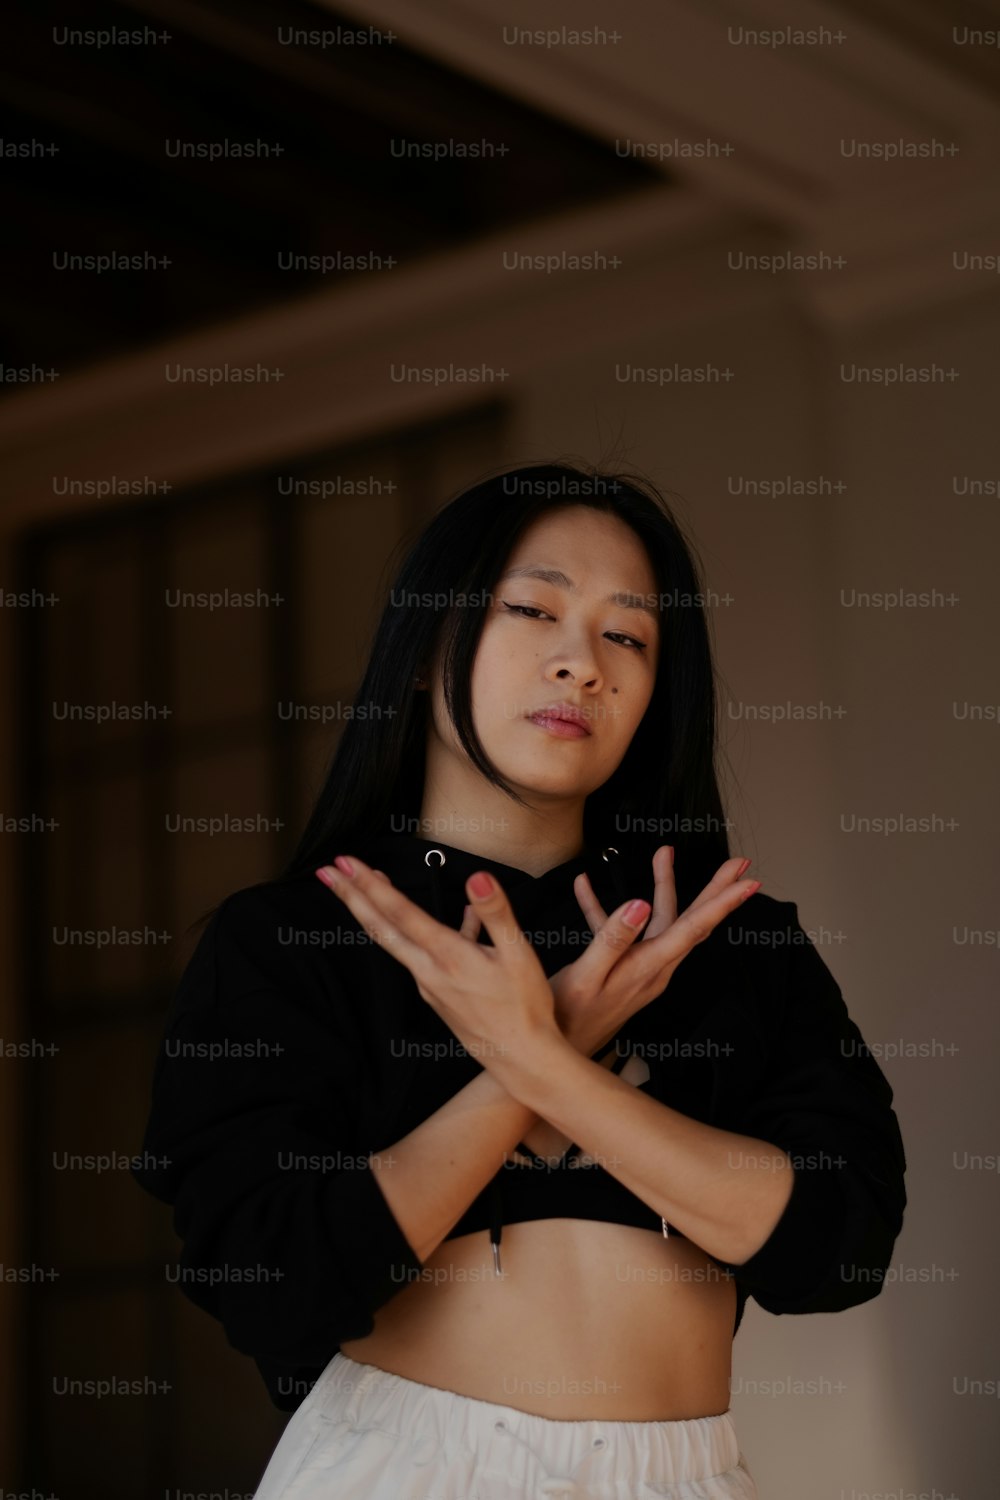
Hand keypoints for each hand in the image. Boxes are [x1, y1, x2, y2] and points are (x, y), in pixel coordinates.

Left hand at [315, 855, 559, 1069]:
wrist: (522, 1059)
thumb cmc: (525, 1008)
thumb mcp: (519, 955)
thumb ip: (496, 913)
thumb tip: (477, 878)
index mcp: (447, 957)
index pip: (399, 912)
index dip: (369, 885)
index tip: (345, 862)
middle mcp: (429, 971)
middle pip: (380, 928)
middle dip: (351, 896)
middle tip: (326, 871)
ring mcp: (429, 986)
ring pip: (393, 942)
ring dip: (373, 912)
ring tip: (363, 886)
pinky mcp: (436, 996)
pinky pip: (419, 955)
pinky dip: (414, 932)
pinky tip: (447, 922)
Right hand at [460, 846, 759, 1058]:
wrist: (557, 1053)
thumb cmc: (569, 1018)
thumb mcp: (586, 976)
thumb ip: (612, 939)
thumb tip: (640, 905)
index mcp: (648, 966)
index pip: (694, 928)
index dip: (723, 902)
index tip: (748, 881)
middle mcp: (652, 967)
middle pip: (692, 921)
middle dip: (714, 890)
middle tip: (738, 864)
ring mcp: (640, 969)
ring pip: (662, 920)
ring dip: (663, 886)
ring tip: (664, 855)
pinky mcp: (624, 969)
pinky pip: (621, 931)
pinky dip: (606, 908)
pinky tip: (586, 888)